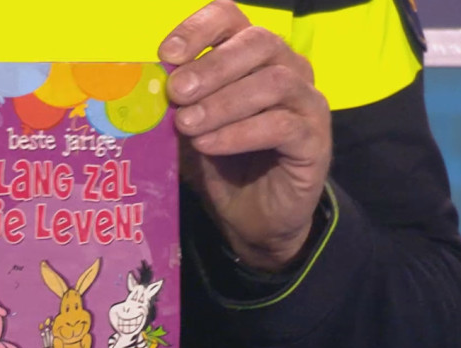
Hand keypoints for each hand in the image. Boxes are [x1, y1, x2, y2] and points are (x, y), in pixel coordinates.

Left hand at [160, 0, 331, 271]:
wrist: (253, 215)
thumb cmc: (221, 161)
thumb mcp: (189, 128)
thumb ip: (175, 104)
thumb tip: (145, 86)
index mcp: (252, 54)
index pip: (232, 17)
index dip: (199, 28)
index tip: (167, 55)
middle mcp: (287, 67)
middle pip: (258, 42)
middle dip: (211, 66)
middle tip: (176, 94)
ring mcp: (307, 101)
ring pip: (273, 83)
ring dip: (223, 102)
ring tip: (188, 125)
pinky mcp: (315, 139)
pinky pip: (282, 125)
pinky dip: (239, 133)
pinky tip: (208, 145)